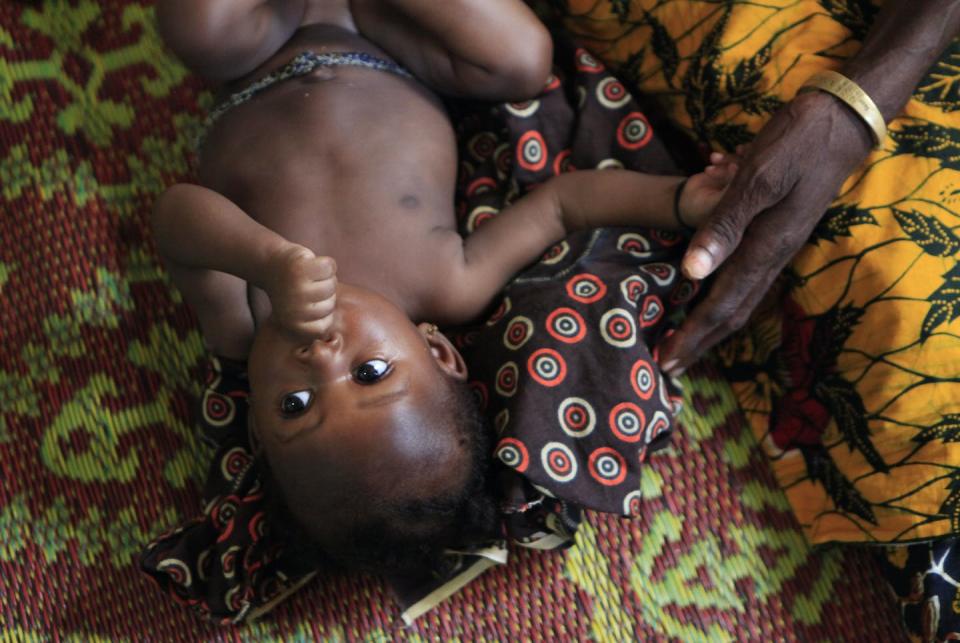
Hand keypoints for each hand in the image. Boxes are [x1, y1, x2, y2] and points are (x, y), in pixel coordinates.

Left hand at [263, 244, 337, 339]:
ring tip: (310, 276)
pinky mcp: (300, 268)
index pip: (326, 324)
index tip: (310, 303)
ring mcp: (297, 288)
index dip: (324, 311)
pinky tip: (312, 263)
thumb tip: (334, 338)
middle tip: (309, 286)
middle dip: (326, 293)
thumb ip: (316, 323)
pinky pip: (330, 266)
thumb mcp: (301, 314)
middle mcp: (294, 309)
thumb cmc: (292, 291)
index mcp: (293, 324)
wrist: (269, 266)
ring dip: (326, 277)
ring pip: (332, 284)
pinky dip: (326, 263)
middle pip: (331, 303)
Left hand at [657, 90, 874, 374]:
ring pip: (740, 295)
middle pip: (733, 311)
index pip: (722, 306)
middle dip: (699, 339)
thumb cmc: (798, 142)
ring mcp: (779, 244)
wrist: (844, 118)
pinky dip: (722, 287)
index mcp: (766, 247)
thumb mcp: (758, 177)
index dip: (692, 335)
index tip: (665, 361)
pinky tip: (704, 283)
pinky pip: (746, 271)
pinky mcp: (779, 231)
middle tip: (668, 363)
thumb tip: (692, 273)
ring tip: (684, 335)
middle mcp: (774, 254)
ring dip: (710, 318)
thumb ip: (724, 225)